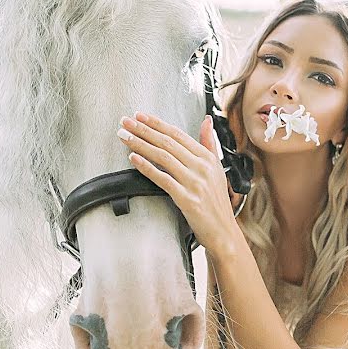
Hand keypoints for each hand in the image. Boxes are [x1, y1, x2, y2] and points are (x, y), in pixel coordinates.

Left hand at [118, 111, 239, 253]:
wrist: (223, 232)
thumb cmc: (216, 203)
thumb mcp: (217, 169)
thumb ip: (209, 144)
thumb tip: (207, 121)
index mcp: (208, 158)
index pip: (178, 134)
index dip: (157, 123)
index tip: (140, 116)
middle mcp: (202, 167)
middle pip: (168, 142)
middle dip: (143, 130)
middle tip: (125, 122)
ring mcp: (195, 183)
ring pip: (163, 157)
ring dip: (140, 144)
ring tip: (124, 137)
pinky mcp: (187, 199)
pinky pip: (162, 179)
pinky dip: (146, 167)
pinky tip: (133, 158)